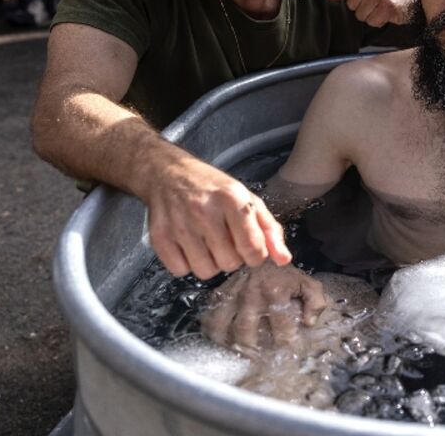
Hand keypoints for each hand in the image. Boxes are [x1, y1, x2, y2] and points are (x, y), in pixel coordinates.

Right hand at [141, 155, 291, 279]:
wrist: (168, 173)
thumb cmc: (212, 189)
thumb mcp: (247, 199)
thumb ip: (269, 230)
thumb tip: (284, 260)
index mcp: (232, 199)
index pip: (253, 248)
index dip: (256, 255)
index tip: (250, 247)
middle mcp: (205, 211)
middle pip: (230, 263)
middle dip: (232, 257)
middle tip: (225, 240)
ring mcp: (180, 225)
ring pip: (205, 271)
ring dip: (210, 263)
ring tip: (207, 243)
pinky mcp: (160, 237)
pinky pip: (180, 271)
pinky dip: (186, 264)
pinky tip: (188, 246)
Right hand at [202, 263, 327, 350]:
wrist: (263, 251)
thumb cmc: (285, 274)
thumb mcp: (307, 283)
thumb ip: (316, 303)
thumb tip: (309, 323)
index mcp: (275, 292)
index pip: (281, 328)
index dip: (286, 345)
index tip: (289, 356)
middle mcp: (252, 294)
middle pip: (246, 332)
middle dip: (251, 351)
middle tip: (258, 361)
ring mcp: (233, 294)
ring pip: (223, 326)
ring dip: (229, 343)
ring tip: (238, 354)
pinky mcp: (221, 294)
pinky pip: (211, 316)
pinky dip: (213, 331)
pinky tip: (220, 341)